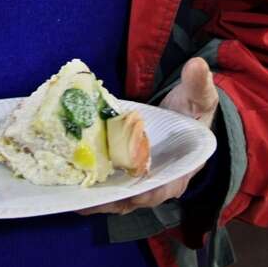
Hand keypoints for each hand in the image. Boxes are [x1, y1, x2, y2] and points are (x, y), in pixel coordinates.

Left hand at [80, 58, 218, 215]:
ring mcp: (139, 181)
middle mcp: (158, 182)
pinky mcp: (123, 173)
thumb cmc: (194, 112)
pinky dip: (89, 185)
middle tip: (84, 199)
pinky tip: (67, 180)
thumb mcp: (199, 98)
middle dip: (108, 200)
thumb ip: (198, 85)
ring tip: (68, 193)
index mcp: (181, 171)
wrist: (184, 115)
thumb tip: (197, 66)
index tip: (131, 191)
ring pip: (115, 196)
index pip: (164, 188)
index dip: (148, 192)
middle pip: (132, 199)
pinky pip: (105, 185)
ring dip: (93, 198)